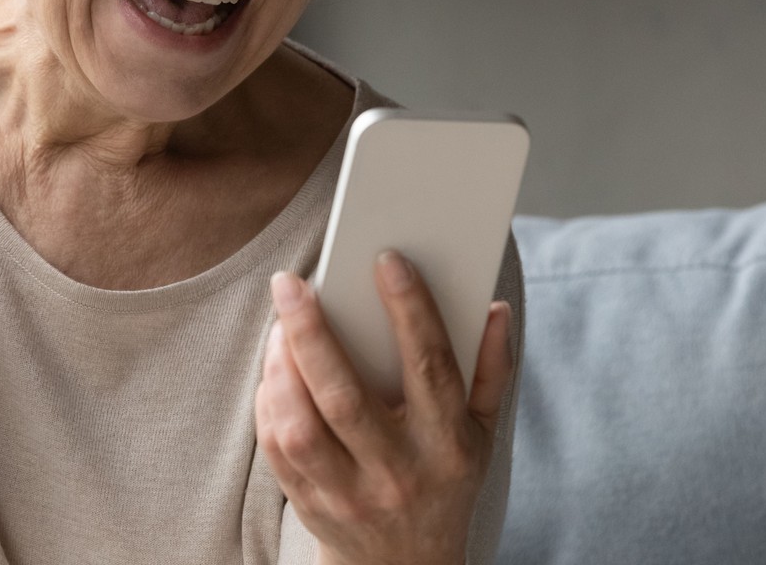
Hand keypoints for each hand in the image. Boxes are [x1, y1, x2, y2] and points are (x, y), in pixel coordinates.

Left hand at [255, 255, 514, 564]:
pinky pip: (277, 448)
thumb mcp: (483, 435)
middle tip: (291, 284)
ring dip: (281, 369)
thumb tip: (495, 309)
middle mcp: (398, 470)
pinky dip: (269, 402)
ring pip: (300, 426)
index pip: (429, 366)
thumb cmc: (444, 482)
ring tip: (280, 327)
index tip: (386, 259)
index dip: (410, 309)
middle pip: (344, 395)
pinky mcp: (311, 505)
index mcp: (447, 443)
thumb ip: (491, 370)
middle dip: (312, 333)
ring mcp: (350, 493)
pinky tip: (275, 369)